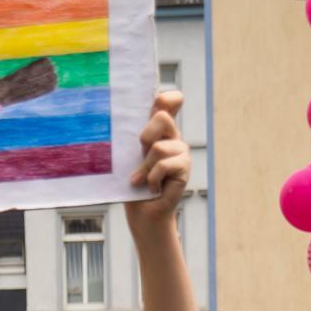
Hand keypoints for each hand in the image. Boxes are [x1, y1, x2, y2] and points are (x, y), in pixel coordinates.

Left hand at [126, 90, 188, 228]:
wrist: (142, 214)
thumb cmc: (131, 186)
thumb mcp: (127, 158)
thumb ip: (129, 138)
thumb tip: (127, 126)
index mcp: (157, 129)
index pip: (168, 101)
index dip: (166, 96)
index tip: (157, 100)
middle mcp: (171, 136)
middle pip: (162, 116)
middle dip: (145, 136)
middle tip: (139, 153)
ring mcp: (180, 151)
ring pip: (159, 147)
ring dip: (145, 167)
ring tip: (141, 180)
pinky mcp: (184, 167)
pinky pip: (164, 164)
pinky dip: (152, 178)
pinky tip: (152, 187)